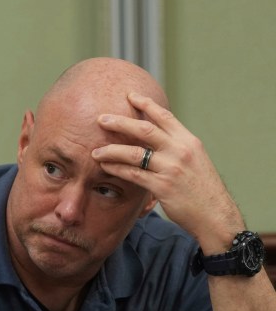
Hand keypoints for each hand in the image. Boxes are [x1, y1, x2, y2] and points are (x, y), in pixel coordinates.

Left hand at [92, 93, 243, 251]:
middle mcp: (180, 150)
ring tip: (95, 151)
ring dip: (112, 150)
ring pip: (135, 152)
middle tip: (101, 119)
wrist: (214, 214)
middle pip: (145, 129)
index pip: (164, 117)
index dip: (146, 104)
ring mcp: (171, 168)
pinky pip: (133, 174)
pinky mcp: (162, 186)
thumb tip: (157, 141)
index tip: (129, 96)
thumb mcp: (194, 162)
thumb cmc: (202, 190)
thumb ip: (176, 149)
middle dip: (120, 122)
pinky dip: (116, 168)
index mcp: (188, 141)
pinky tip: (105, 166)